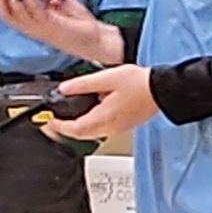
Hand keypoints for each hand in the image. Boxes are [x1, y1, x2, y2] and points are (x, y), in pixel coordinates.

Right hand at [0, 0, 124, 65]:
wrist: (92, 39)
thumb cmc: (73, 22)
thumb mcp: (57, 3)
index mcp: (26, 21)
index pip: (3, 8)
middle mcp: (28, 26)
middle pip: (4, 11)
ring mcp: (38, 27)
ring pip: (17, 11)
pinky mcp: (51, 25)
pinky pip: (36, 10)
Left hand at [43, 64, 157, 142]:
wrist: (163, 90)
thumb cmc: (140, 84)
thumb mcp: (107, 78)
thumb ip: (83, 84)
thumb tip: (65, 89)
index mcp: (104, 118)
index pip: (74, 129)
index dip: (58, 126)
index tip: (47, 121)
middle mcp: (110, 127)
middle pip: (81, 134)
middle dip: (65, 129)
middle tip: (53, 121)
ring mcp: (118, 128)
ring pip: (91, 133)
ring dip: (77, 127)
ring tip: (68, 116)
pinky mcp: (124, 125)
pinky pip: (102, 129)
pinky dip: (90, 124)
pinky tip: (91, 112)